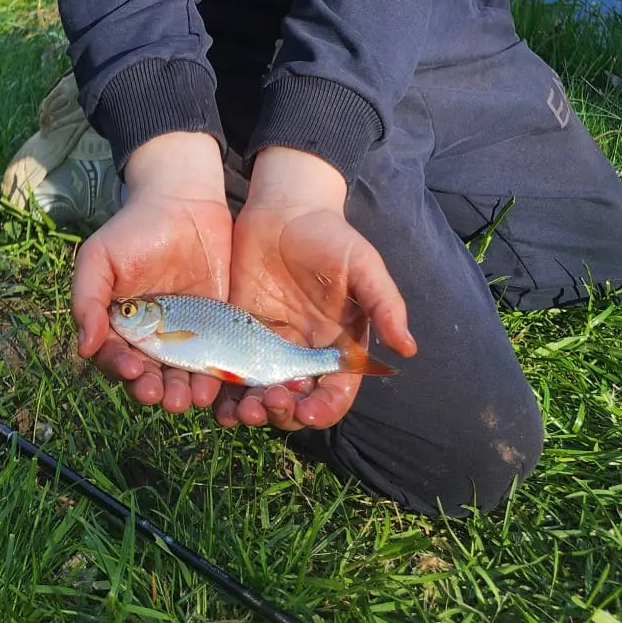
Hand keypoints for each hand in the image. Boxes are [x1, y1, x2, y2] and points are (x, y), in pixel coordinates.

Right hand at [70, 131, 231, 416]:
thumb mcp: (100, 257)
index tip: (131, 369)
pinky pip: (215, 361)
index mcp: (119, 328)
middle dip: (155, 390)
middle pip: (150, 377)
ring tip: (190, 398)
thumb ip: (87, 299)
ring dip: (184, 393)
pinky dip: (215, 377)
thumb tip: (85, 347)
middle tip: (162, 395)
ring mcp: (185, 337)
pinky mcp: (218, 331)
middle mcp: (150, 340)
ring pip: (182, 377)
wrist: (184, 203)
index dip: (121, 368)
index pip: (116, 359)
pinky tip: (216, 384)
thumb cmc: (134, 229)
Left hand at [219, 147, 414, 433]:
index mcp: (336, 348)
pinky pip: (229, 372)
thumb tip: (409, 348)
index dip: (323, 409)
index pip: (334, 394)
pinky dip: (221, 392)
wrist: (284, 209)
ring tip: (238, 410)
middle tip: (266, 403)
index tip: (308, 411)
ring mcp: (266, 347)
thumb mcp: (362, 264)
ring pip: (259, 396)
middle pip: (294, 403)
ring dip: (250, 412)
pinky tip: (213, 398)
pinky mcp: (235, 334)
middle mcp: (302, 355)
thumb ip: (385, 303)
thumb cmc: (329, 235)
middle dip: (282, 413)